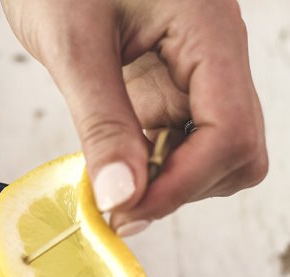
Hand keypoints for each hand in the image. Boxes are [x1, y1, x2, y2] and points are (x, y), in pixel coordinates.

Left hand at [1, 0, 267, 234]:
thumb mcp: (75, 45)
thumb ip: (103, 123)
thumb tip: (122, 197)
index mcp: (208, 33)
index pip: (230, 133)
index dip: (183, 185)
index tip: (126, 209)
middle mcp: (213, 59)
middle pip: (235, 153)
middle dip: (181, 187)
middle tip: (119, 199)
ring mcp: (192, 78)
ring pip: (212, 157)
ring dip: (166, 182)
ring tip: (111, 179)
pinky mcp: (166, 91)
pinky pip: (178, 145)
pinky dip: (151, 169)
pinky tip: (114, 165)